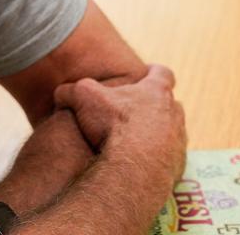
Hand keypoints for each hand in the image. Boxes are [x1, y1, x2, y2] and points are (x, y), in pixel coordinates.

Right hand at [54, 64, 186, 181]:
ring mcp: (178, 141)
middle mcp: (173, 113)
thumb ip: (70, 90)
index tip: (148, 72)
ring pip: (171, 132)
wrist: (133, 167)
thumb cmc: (112, 125)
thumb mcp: (81, 96)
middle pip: (169, 103)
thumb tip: (61, 94)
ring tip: (134, 141)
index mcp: (156, 91)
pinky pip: (168, 158)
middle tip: (134, 111)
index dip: (154, 72)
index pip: (163, 73)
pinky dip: (155, 158)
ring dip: (157, 134)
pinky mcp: (177, 166)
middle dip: (154, 106)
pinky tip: (137, 163)